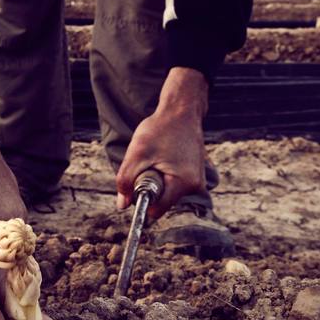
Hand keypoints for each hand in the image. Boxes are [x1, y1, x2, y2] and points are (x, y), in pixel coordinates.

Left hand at [115, 67, 207, 218]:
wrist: (181, 110)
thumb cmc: (160, 128)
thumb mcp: (137, 154)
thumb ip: (126, 181)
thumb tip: (122, 205)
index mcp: (184, 183)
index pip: (157, 209)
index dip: (142, 199)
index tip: (136, 182)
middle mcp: (196, 185)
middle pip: (162, 200)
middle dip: (149, 186)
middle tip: (148, 163)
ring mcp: (197, 179)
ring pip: (167, 191)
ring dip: (157, 179)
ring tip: (157, 156)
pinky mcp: (195, 173)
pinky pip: (174, 182)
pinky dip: (165, 173)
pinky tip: (165, 155)